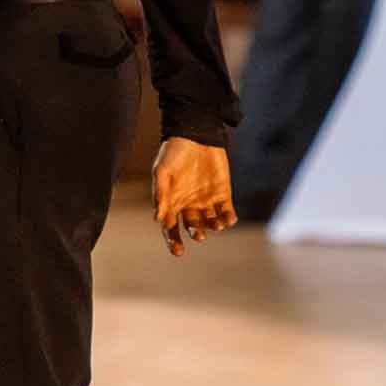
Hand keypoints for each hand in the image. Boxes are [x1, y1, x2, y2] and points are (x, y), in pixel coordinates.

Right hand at [151, 137, 236, 256]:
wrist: (195, 134)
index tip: (177, 251)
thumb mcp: (163, 172)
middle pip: (191, 227)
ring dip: (213, 227)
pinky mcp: (223, 193)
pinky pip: (227, 212)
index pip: (170, 226)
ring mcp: (207, 199)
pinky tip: (227, 219)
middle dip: (195, 234)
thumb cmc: (173, 152)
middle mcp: (189, 203)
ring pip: (211, 222)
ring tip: (215, 225)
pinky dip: (228, 219)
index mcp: (172, 201)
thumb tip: (157, 219)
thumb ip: (161, 195)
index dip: (172, 240)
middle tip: (198, 235)